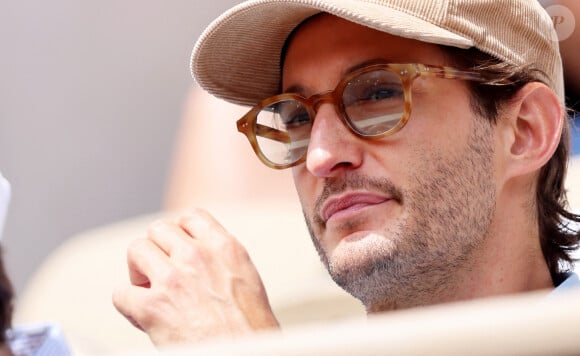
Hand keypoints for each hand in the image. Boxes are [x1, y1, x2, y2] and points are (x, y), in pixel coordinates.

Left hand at [112, 208, 279, 345]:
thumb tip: (199, 253)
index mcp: (225, 248)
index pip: (191, 216)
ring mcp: (172, 279)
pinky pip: (121, 293)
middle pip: (159, 229)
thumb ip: (220, 259)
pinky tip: (142, 315)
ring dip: (139, 270)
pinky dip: (128, 305)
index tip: (178, 248)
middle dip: (157, 249)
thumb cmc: (250, 329)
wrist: (244, 355)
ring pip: (136, 250)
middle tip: (161, 271)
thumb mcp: (246, 278)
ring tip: (150, 289)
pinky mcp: (152, 307)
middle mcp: (198, 256)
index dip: (180, 231)